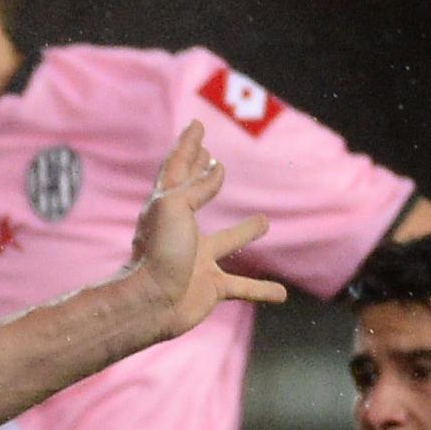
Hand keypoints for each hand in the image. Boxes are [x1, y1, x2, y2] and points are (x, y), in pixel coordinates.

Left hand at [130, 121, 277, 337]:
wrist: (149, 304)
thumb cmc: (158, 254)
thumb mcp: (174, 209)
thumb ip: (197, 187)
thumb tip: (215, 167)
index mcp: (167, 208)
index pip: (178, 168)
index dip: (188, 145)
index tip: (196, 125)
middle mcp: (181, 231)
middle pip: (195, 196)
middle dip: (203, 175)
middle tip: (211, 157)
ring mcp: (196, 260)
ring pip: (227, 242)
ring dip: (245, 232)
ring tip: (265, 221)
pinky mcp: (209, 288)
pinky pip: (243, 288)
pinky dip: (262, 290)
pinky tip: (281, 294)